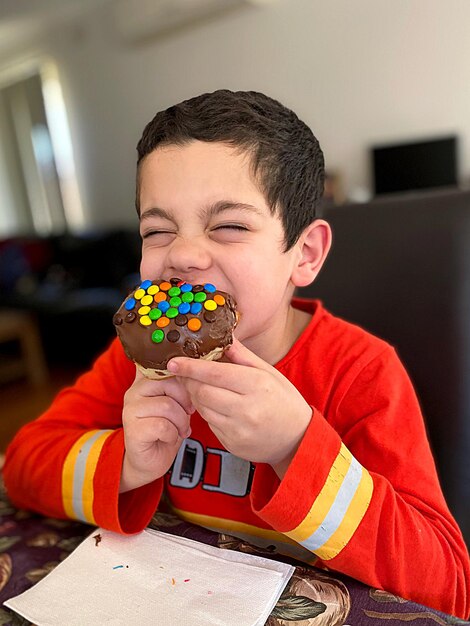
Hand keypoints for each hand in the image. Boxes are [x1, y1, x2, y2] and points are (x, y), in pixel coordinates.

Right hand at [120, 369, 193, 492]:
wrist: (150, 461)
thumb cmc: (166, 430)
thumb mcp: (176, 404)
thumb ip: (178, 386)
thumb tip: (193, 368)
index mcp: (145, 381)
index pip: (164, 366)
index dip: (182, 376)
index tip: (190, 392)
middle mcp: (134, 391)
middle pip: (168, 383)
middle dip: (185, 400)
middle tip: (188, 413)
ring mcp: (131, 410)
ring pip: (167, 405)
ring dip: (181, 421)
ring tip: (180, 429)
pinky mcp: (133, 429)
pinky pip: (162, 425)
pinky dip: (172, 434)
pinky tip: (168, 438)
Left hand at [167, 339, 312, 475]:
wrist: (297, 439)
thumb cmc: (284, 401)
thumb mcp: (268, 372)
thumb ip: (242, 355)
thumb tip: (222, 335)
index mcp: (256, 385)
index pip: (214, 373)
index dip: (190, 367)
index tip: (174, 362)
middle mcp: (246, 408)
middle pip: (202, 392)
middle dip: (190, 381)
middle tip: (187, 373)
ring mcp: (238, 429)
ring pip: (202, 409)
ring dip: (196, 396)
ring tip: (202, 387)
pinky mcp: (232, 444)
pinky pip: (210, 424)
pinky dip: (208, 412)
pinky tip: (216, 406)